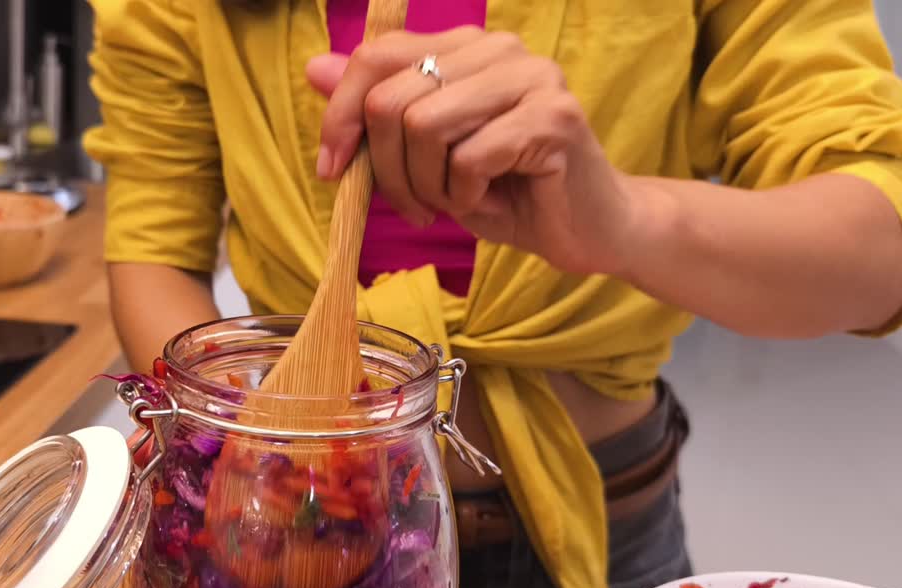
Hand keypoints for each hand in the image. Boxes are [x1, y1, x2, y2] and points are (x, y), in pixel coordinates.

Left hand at [307, 28, 654, 276]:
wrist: (586, 229)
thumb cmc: (505, 191)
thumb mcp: (424, 154)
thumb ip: (376, 108)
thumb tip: (315, 69)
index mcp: (466, 46)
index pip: (376, 55)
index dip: (341, 114)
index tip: (335, 167)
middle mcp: (500, 48)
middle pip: (391, 99)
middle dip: (387, 170)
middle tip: (415, 206)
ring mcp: (532, 77)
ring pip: (424, 127)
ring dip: (427, 185)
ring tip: (456, 202)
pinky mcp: (553, 117)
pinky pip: (469, 159)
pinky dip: (466, 197)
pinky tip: (490, 201)